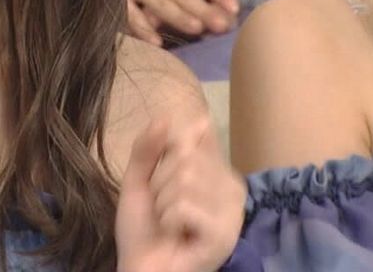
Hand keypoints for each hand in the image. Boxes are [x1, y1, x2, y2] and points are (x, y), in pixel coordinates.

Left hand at [116, 116, 245, 271]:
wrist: (142, 269)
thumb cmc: (144, 229)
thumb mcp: (139, 181)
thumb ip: (148, 148)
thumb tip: (166, 116)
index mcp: (216, 172)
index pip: (191, 135)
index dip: (166, 154)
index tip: (163, 179)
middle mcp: (232, 188)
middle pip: (185, 157)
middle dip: (160, 184)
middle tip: (165, 211)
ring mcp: (232, 212)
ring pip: (185, 179)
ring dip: (163, 204)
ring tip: (170, 224)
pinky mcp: (224, 234)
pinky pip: (185, 205)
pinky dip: (169, 219)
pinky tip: (177, 235)